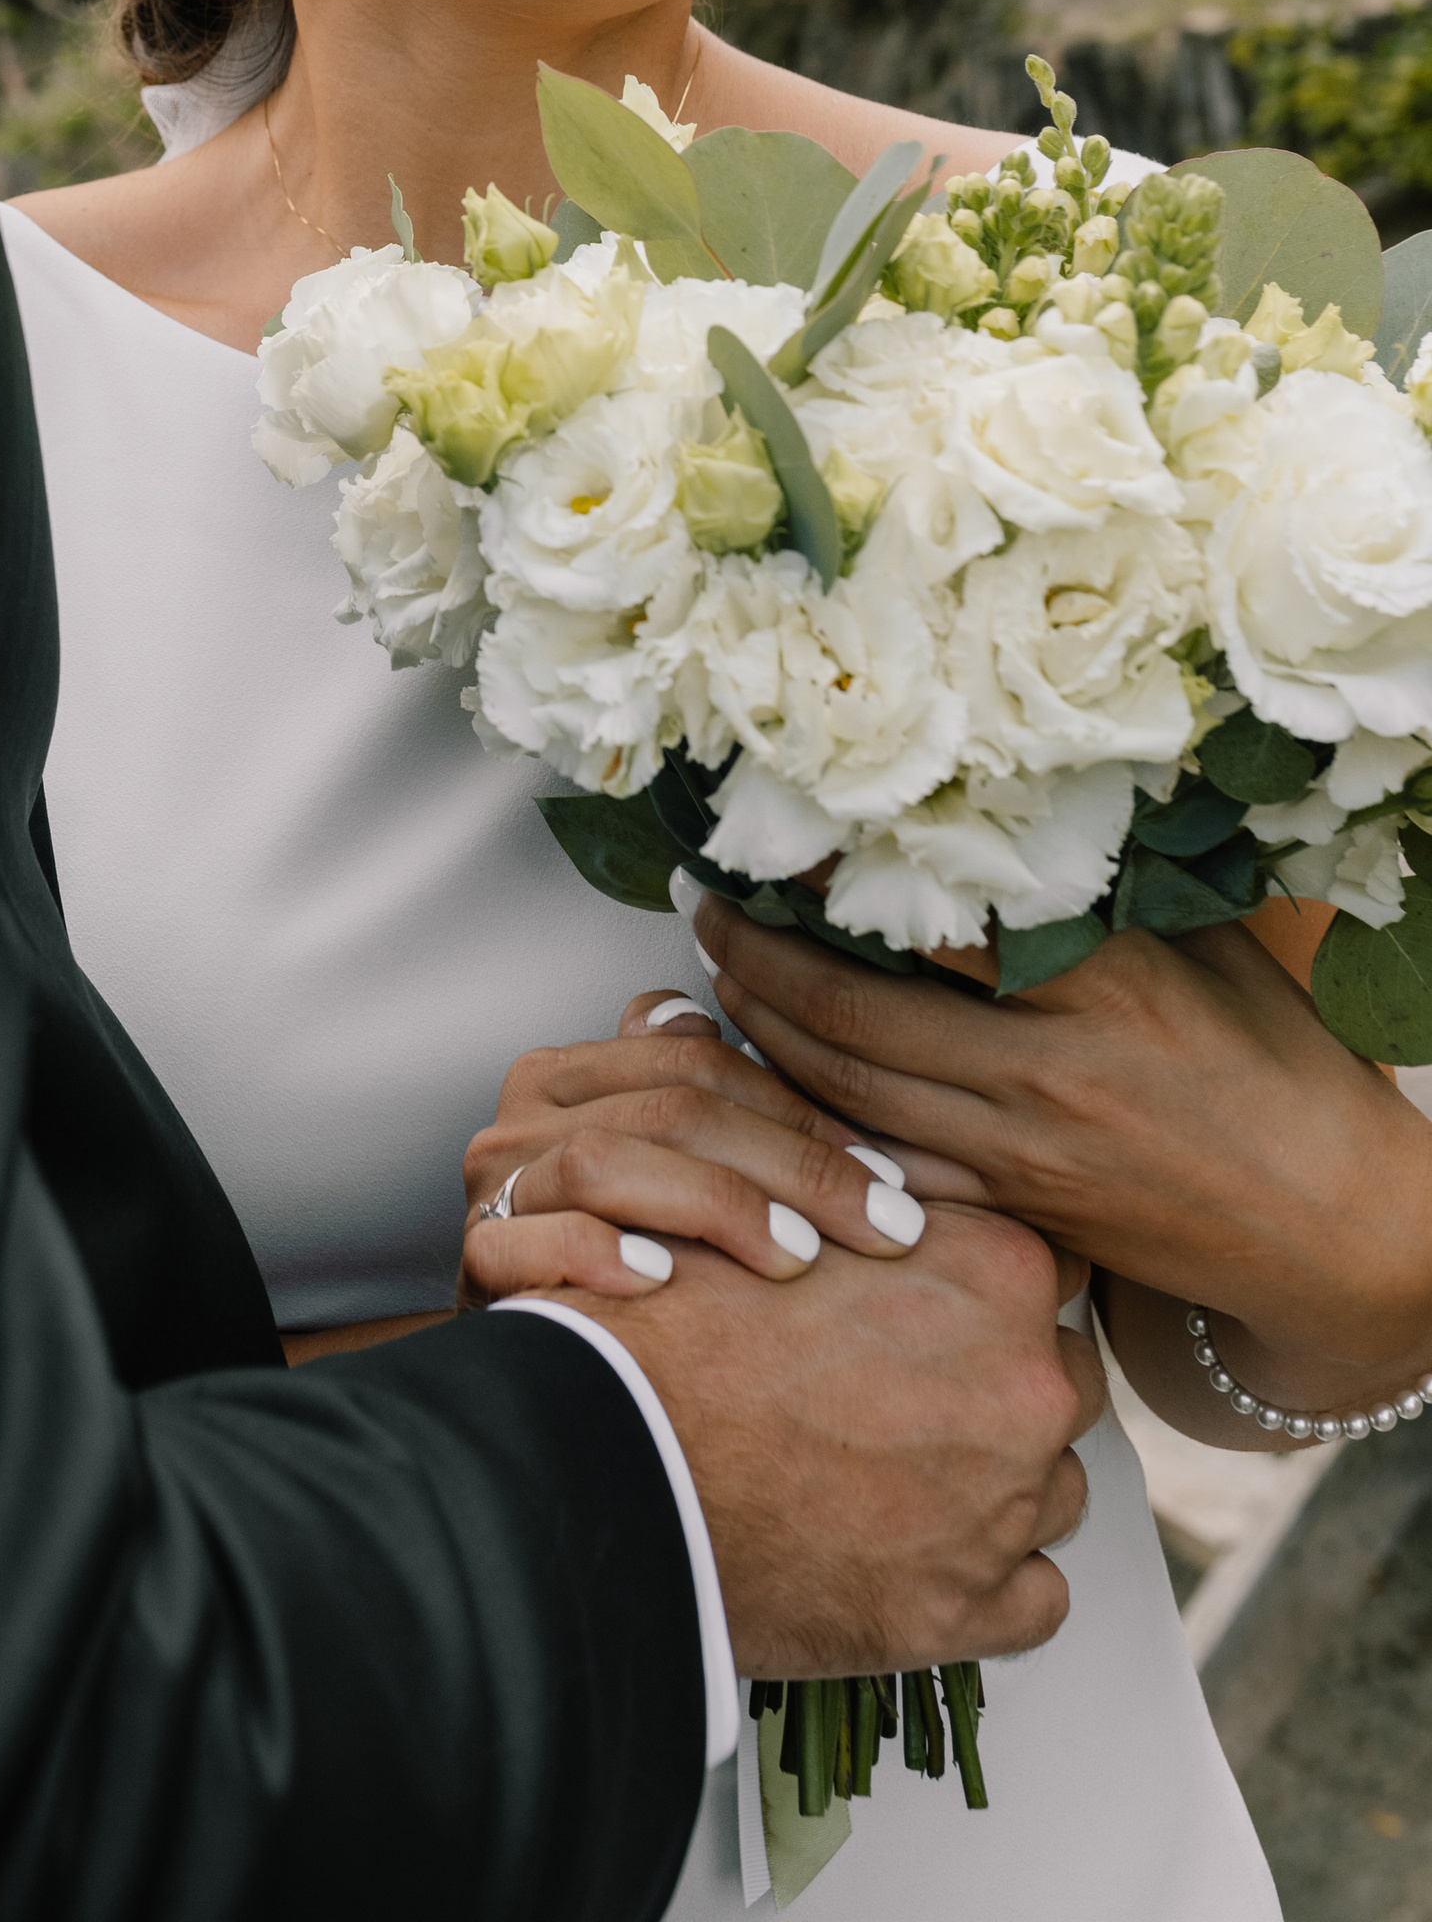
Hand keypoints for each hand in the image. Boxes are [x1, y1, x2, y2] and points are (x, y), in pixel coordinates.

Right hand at [461, 991, 973, 1308]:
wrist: (538, 1378)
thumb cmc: (623, 1266)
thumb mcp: (662, 1172)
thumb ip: (692, 1097)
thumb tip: (716, 1022)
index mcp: (570, 1075)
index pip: (695, 1062)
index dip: (800, 1112)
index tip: (890, 1177)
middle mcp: (523, 1117)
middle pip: (667, 1109)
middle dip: (790, 1164)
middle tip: (883, 1225)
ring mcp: (494, 1189)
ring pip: (604, 1161)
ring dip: (715, 1204)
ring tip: (799, 1257)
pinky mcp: (476, 1261)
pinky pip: (529, 1239)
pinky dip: (599, 1252)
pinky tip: (665, 1280)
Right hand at [530, 1199, 1101, 1676]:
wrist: (614, 1456)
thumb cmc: (681, 1330)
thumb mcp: (785, 1213)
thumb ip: (880, 1210)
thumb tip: (906, 1208)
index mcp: (993, 1272)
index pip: (1054, 1265)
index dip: (989, 1285)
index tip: (941, 1305)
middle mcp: (1025, 1387)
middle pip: (1060, 1375)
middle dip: (999, 1383)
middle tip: (901, 1391)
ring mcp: (1009, 1507)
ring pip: (1053, 1485)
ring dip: (995, 1482)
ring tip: (892, 1473)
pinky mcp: (972, 1609)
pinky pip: (1036, 1595)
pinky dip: (988, 1580)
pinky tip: (911, 1551)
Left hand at [696, 895, 1431, 1380]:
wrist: (1338, 1231)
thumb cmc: (1288, 1073)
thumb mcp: (1210, 952)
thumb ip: (1106, 892)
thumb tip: (999, 808)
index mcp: (1102, 983)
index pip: (931, 917)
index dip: (831, 875)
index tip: (771, 832)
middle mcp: (1048, 1070)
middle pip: (853, 1010)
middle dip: (756, 955)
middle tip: (700, 902)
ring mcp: (1024, 1152)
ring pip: (848, 1091)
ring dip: (766, 1030)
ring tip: (713, 972)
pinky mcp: (1017, 1209)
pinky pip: (885, 1159)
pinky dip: (814, 1116)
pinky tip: (769, 1074)